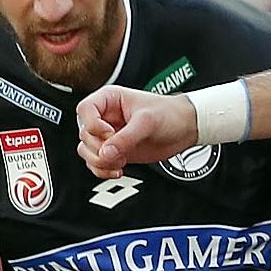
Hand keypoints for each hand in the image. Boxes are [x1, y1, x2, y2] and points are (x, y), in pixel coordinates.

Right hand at [76, 88, 197, 176]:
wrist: (185, 128)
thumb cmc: (169, 113)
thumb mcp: (147, 122)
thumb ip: (125, 139)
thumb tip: (105, 153)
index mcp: (109, 99)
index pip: (85, 110)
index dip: (94, 125)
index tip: (110, 133)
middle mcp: (105, 117)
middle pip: (84, 134)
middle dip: (99, 147)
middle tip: (118, 151)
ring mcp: (109, 136)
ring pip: (86, 151)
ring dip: (100, 161)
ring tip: (120, 161)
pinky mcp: (115, 151)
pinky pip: (97, 163)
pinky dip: (103, 170)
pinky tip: (119, 170)